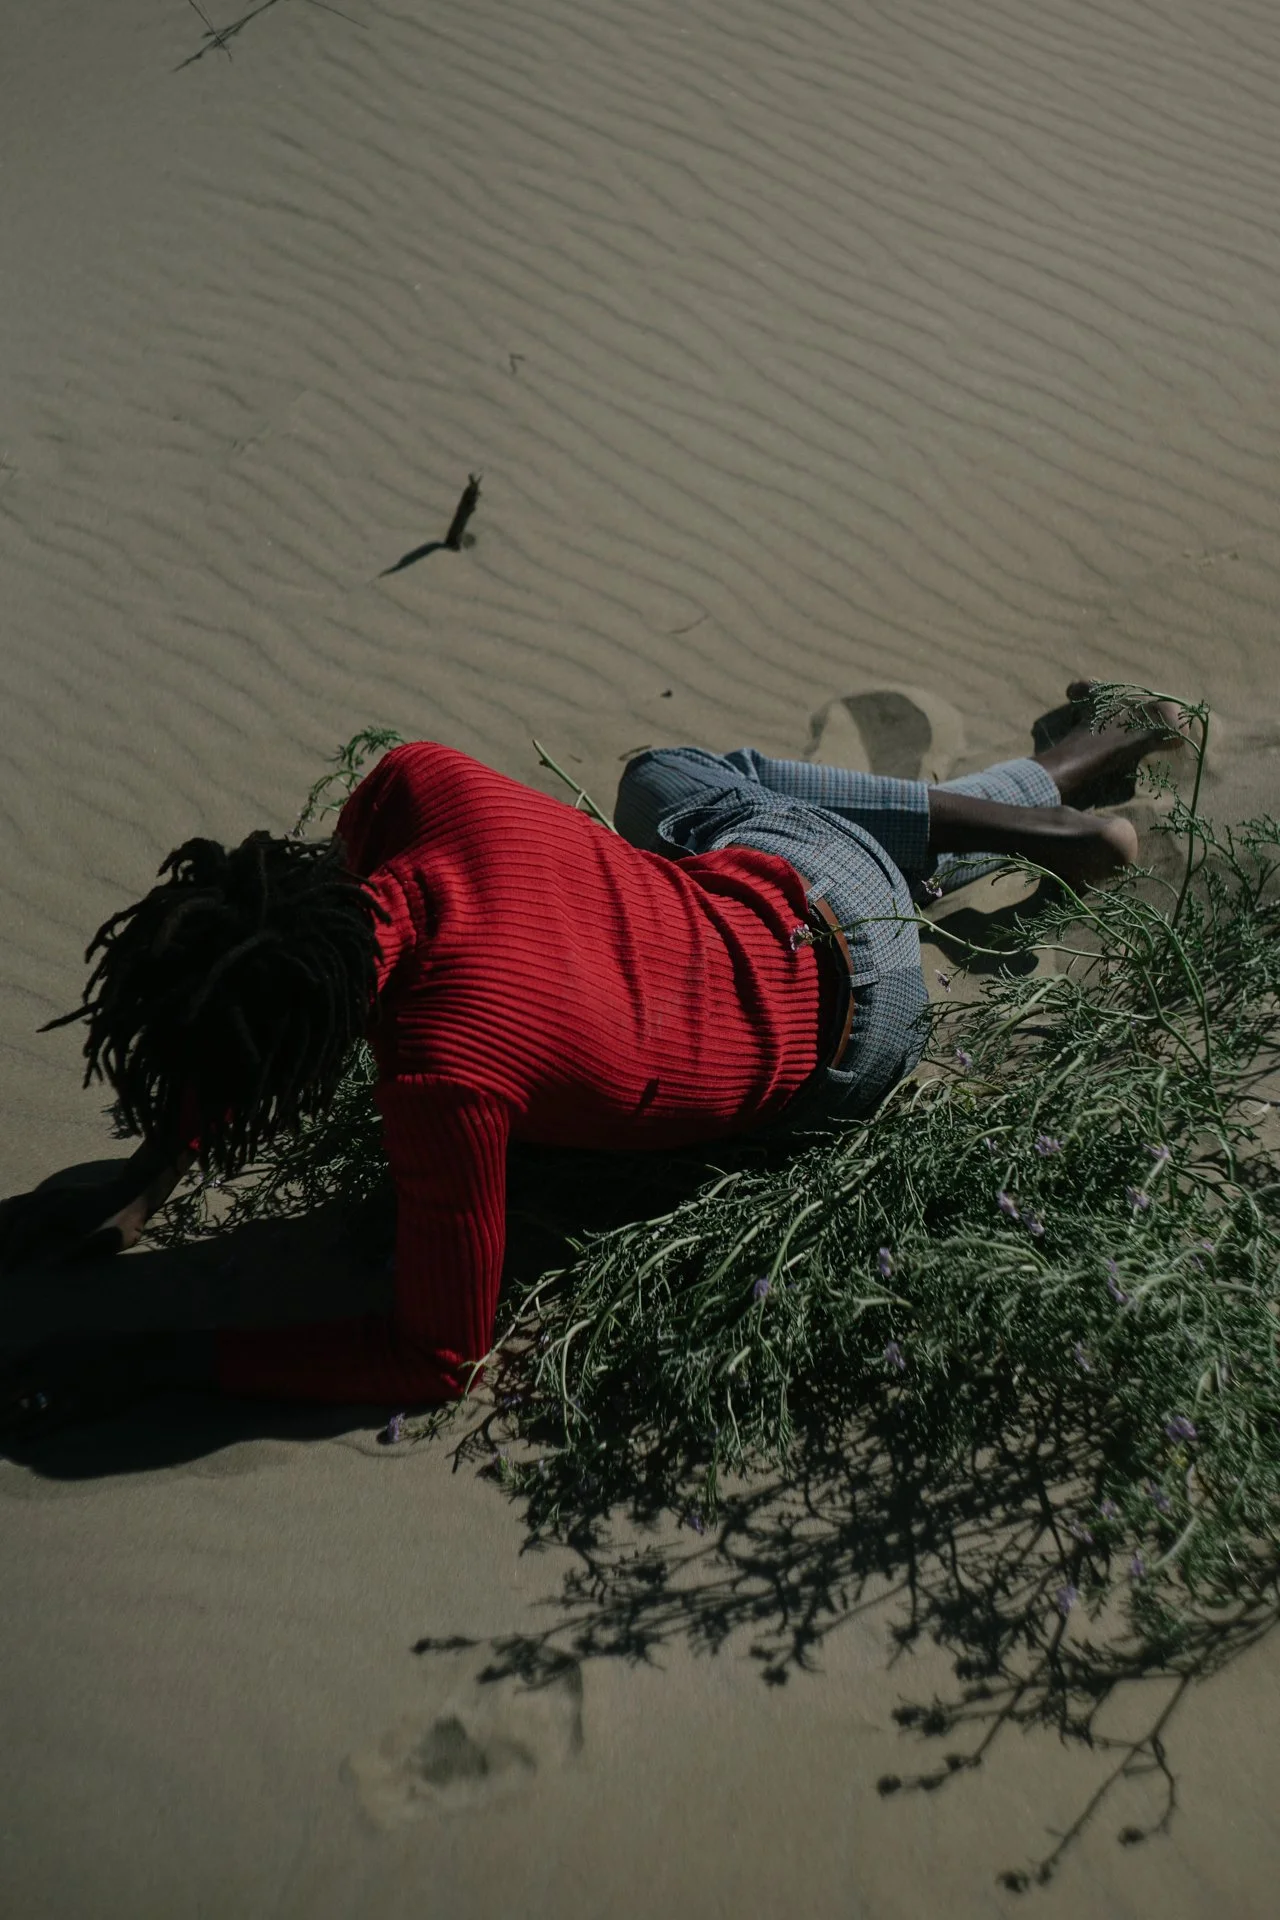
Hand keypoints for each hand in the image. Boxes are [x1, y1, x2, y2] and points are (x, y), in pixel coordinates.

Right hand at [0, 1181, 147, 1274]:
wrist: (135, 1191)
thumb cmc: (125, 1219)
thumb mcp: (111, 1239)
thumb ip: (83, 1251)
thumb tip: (51, 1266)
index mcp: (64, 1207)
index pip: (28, 1228)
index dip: (15, 1250)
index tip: (8, 1270)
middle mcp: (55, 1195)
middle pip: (17, 1215)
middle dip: (3, 1239)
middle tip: (1, 1263)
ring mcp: (54, 1191)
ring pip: (18, 1205)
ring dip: (4, 1225)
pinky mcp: (56, 1192)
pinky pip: (26, 1201)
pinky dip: (11, 1212)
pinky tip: (6, 1223)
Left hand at [0, 1334, 150, 1438]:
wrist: (138, 1361)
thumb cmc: (107, 1346)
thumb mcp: (72, 1336)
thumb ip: (45, 1349)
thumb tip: (20, 1362)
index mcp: (48, 1348)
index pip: (10, 1368)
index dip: (2, 1381)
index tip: (1, 1391)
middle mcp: (49, 1370)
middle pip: (11, 1393)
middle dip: (2, 1404)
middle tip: (0, 1413)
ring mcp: (60, 1393)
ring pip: (23, 1413)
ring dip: (9, 1423)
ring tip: (5, 1430)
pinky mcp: (74, 1413)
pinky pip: (43, 1427)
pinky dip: (30, 1434)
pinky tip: (23, 1439)